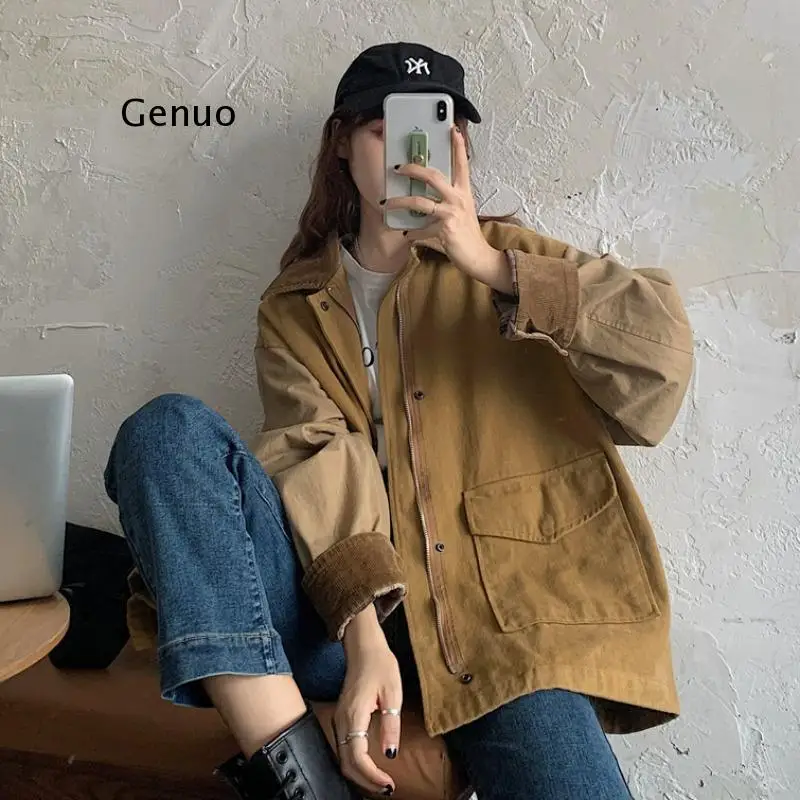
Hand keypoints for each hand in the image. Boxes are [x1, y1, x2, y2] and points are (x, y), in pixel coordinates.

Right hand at [335, 606, 401, 795]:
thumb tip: (390, 754)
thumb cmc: (380, 665)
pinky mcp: (342, 718)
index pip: (357, 757)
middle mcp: (342, 720)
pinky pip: (344, 748)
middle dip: (365, 782)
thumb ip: (390, 725)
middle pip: (346, 764)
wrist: (364, 647)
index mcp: (354, 714)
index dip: (371, 776)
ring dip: (360, 775)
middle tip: (387, 788)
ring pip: (343, 758)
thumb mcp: (393, 693)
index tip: (389, 784)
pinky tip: (370, 767)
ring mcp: (339, 719)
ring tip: (381, 782)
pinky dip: (355, 763)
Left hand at [384, 125, 512, 293]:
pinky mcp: (445, 229)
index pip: (462, 164)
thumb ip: (446, 203)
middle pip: (433, 176)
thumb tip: (425, 201)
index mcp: (464, 192)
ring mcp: (452, 213)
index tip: (452, 129)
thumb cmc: (467, 236)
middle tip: (398, 168)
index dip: (457, 145)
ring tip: (388, 204)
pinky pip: (421, 229)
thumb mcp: (461, 213)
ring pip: (420, 202)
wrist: (479, 257)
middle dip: (413, 169)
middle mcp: (459, 199)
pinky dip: (412, 233)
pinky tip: (407, 235)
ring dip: (400, 202)